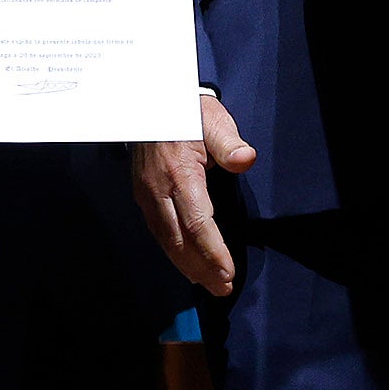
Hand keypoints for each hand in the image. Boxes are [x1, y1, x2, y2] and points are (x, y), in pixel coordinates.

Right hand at [134, 91, 256, 296]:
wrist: (150, 101)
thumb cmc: (188, 111)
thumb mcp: (213, 120)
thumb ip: (228, 142)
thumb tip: (246, 159)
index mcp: (179, 173)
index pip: (197, 222)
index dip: (213, 252)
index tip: (228, 272)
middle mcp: (158, 190)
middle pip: (179, 240)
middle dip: (201, 268)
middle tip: (223, 288)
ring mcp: (146, 195)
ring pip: (165, 240)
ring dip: (186, 266)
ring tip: (209, 284)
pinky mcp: (142, 196)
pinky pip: (158, 232)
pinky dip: (173, 252)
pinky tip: (186, 264)